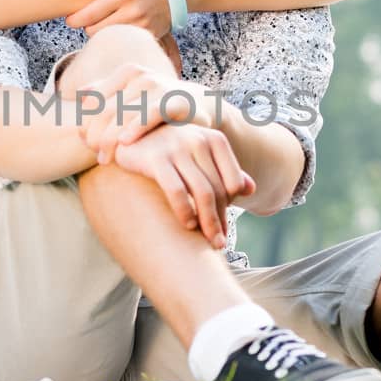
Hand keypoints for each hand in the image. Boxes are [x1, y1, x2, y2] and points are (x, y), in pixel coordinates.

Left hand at [67, 0, 172, 36]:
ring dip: (100, 34)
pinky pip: (123, 43)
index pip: (89, 15)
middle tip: (88, 20)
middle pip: (95, 31)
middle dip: (87, 27)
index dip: (75, 19)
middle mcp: (132, 12)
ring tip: (101, 23)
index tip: (70, 19)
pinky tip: (115, 29)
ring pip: (108, 39)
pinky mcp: (148, 35)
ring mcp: (140, 26)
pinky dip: (116, 38)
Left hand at [76, 64, 211, 166]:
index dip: (85, 123)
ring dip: (109, 139)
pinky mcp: (174, 100)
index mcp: (127, 73)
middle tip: (94, 155)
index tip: (85, 144)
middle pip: (106, 109)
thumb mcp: (134, 97)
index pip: (95, 100)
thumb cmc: (161, 105)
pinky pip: (150, 114)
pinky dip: (135, 128)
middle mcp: (141, 76)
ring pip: (123, 114)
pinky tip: (125, 143)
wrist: (201, 107)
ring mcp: (158, 86)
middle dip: (95, 135)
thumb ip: (108, 94)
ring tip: (105, 158)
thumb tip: (79, 94)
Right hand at [113, 124, 254, 248]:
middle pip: (219, 190)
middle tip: (220, 244)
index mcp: (214, 139)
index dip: (231, 207)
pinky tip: (187, 225)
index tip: (224, 225)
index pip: (233, 181)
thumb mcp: (199, 155)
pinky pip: (176, 191)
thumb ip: (225, 170)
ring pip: (202, 192)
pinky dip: (185, 211)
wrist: (128, 137)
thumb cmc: (168, 150)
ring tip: (209, 242)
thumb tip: (251, 189)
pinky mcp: (155, 158)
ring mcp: (177, 148)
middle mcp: (198, 140)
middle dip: (220, 221)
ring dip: (208, 222)